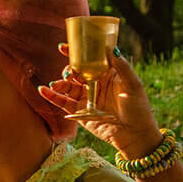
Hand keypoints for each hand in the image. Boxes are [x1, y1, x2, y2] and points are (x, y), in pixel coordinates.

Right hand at [40, 49, 162, 159]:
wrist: (135, 134)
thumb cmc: (139, 108)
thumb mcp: (133, 84)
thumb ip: (122, 66)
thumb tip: (110, 48)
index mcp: (107, 74)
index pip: (89, 60)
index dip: (77, 53)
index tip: (63, 47)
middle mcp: (95, 84)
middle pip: (76, 73)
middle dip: (68, 70)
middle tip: (68, 74)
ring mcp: (87, 98)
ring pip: (68, 87)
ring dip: (59, 83)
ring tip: (56, 84)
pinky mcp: (80, 112)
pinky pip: (63, 103)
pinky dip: (52, 97)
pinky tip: (44, 90)